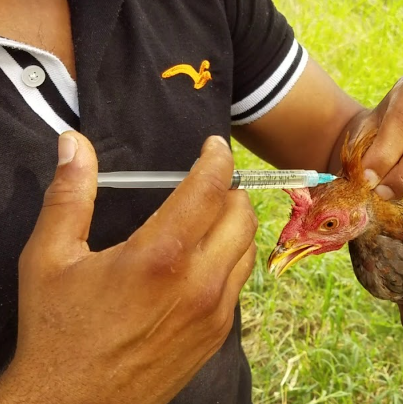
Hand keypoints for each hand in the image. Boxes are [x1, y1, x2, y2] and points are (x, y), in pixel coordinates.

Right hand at [0, 132, 257, 403]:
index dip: (218, 159)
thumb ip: (69, 195)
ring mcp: (214, 311)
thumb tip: (74, 144)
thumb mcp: (50, 258)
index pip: (209, 189)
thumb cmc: (58, 331)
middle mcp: (198, 282)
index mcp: (159, 256)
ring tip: (209, 214)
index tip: (216, 146)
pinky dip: (231, 257)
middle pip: (242, 216)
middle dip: (231, 190)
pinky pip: (239, 282)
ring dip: (236, 223)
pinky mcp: (217, 333)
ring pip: (247, 249)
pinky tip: (204, 257)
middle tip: (210, 181)